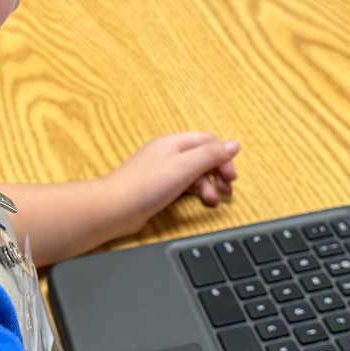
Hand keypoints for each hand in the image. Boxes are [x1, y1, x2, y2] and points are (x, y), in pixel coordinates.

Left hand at [101, 131, 239, 239]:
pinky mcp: (158, 187)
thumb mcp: (185, 167)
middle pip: (202, 157)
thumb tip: (234, 144)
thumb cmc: (144, 187)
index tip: (231, 176)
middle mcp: (168, 153)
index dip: (224, 157)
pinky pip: (183, 184)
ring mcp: (162, 170)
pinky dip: (194, 191)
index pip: (208, 142)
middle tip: (226, 189)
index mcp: (174, 143)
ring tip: (212, 200)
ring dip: (208, 184)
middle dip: (218, 172)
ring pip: (194, 172)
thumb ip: (211, 155)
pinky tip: (197, 201)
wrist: (115, 209)